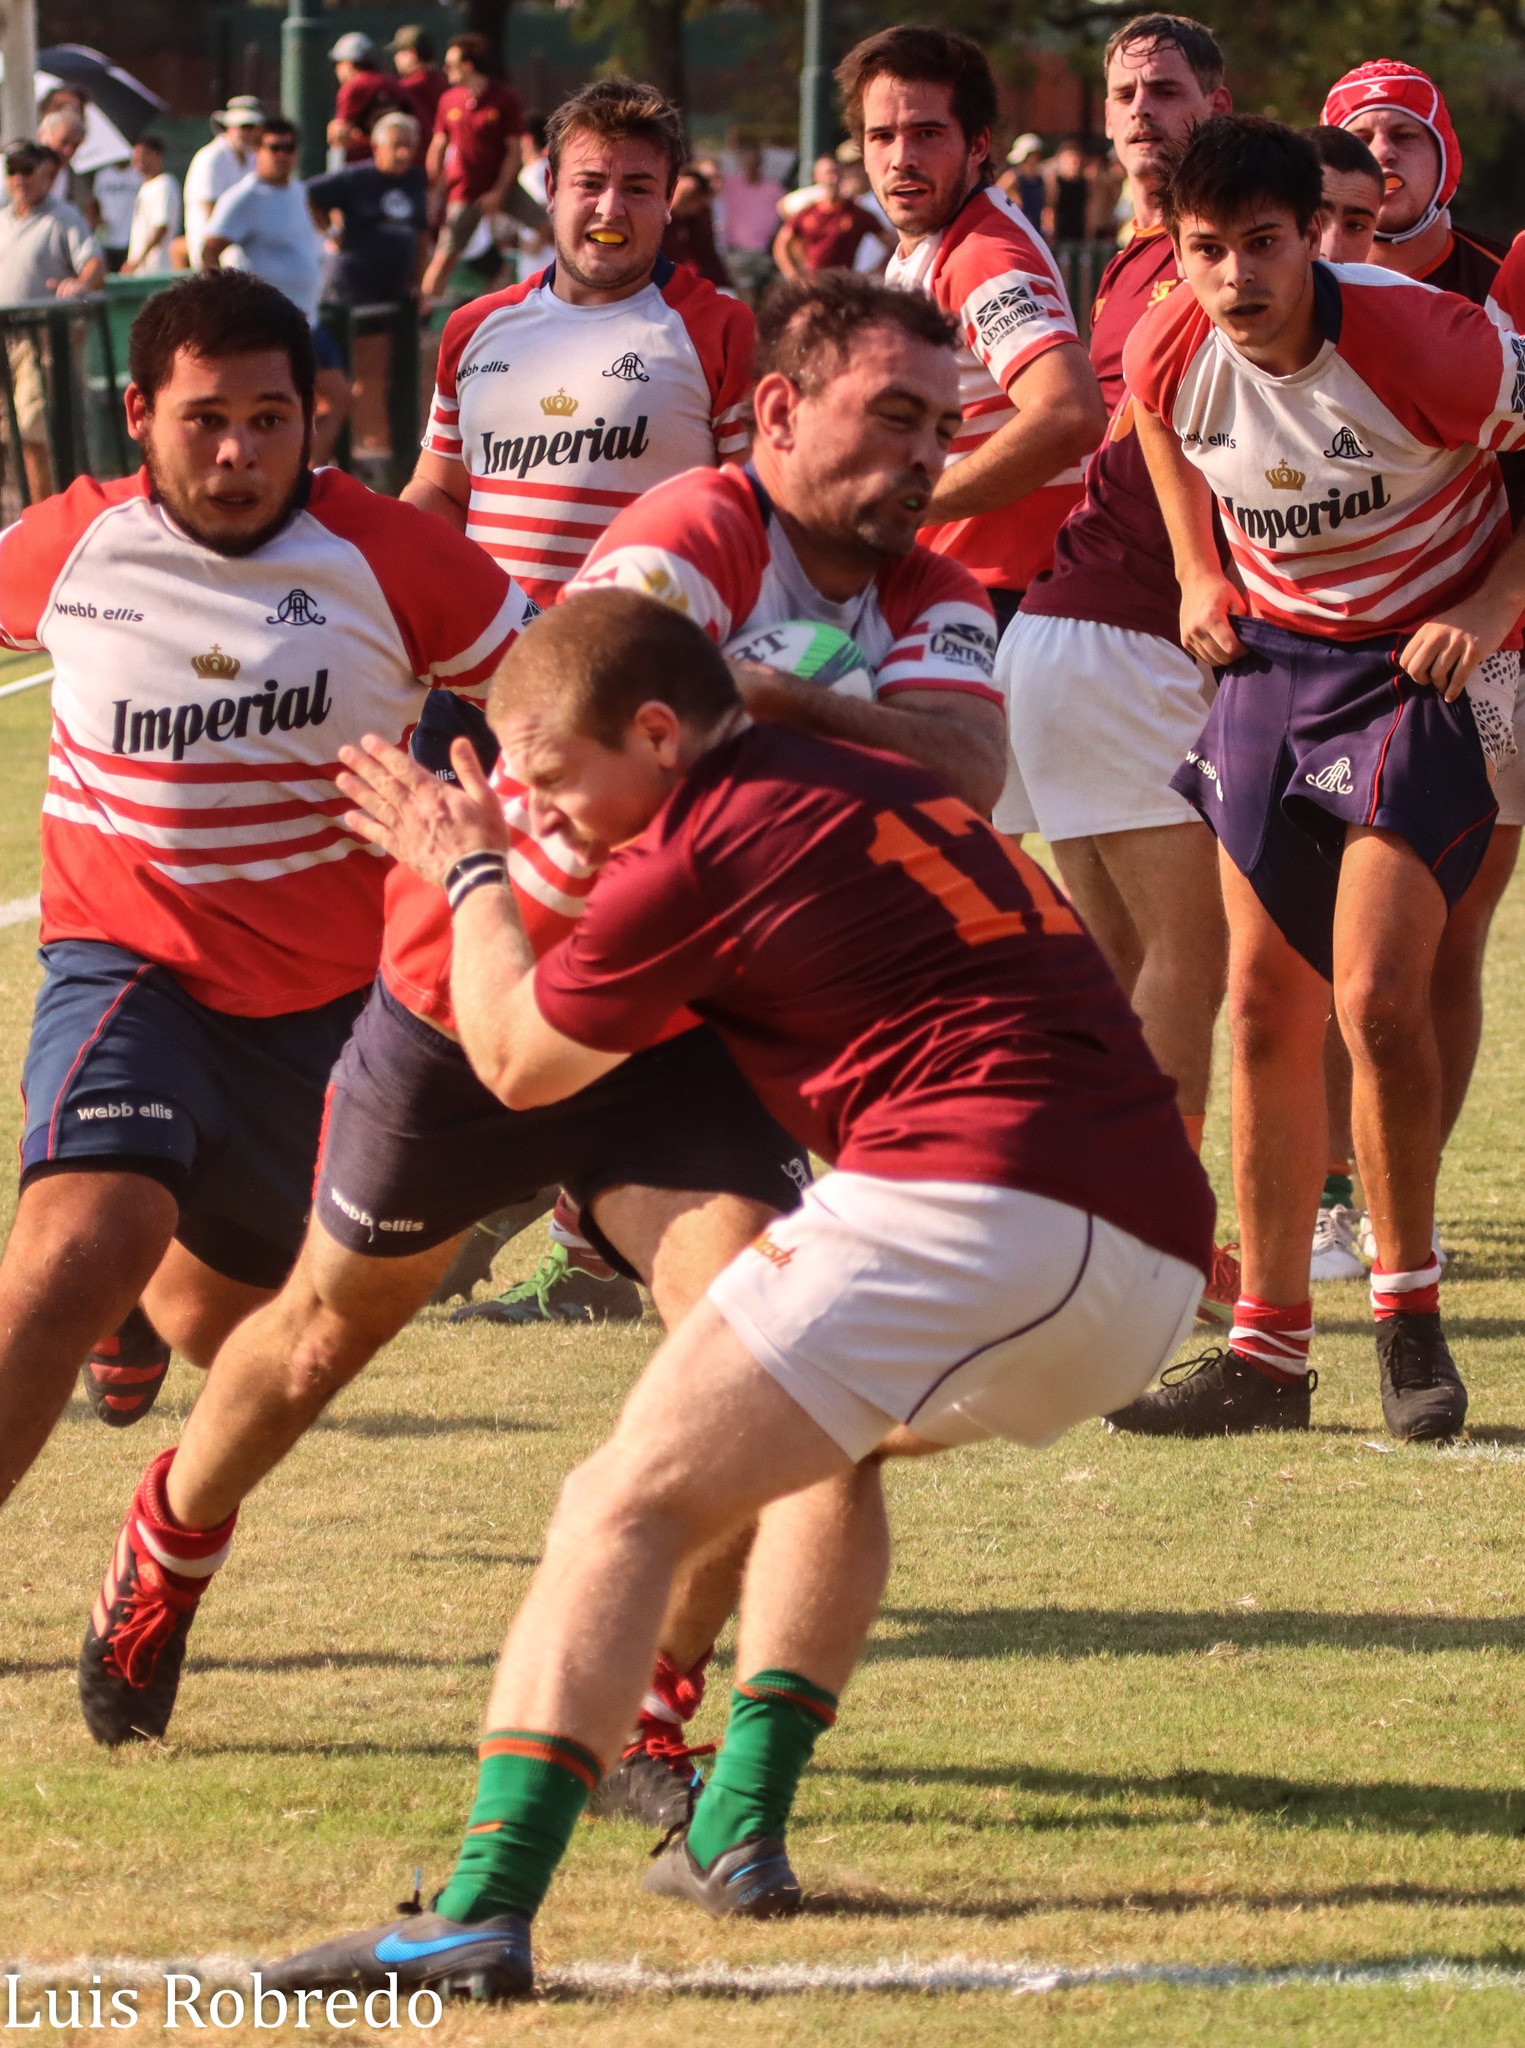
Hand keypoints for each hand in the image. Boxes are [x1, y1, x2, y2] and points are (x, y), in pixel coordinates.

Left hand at [336, 733, 506, 886]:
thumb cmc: (485, 835)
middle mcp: (413, 808)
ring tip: (340, 778)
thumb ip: (470, 769)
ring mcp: (405, 829)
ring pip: (377, 806)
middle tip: (344, 751)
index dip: (384, 753)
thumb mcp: (486, 798)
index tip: (366, 740)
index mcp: (433, 793)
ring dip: (358, 791)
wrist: (475, 875)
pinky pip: (378, 835)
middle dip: (364, 766)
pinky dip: (363, 825)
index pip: (403, 768)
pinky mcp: (402, 850)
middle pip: (385, 783)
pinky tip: (349, 816)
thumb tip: (458, 741)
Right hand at [1179, 573, 1245, 666]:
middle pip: (1221, 658)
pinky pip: (1202, 657)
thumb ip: (1243, 621)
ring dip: (1223, 657)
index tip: (1247, 645)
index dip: (1242, 650)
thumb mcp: (1236, 600)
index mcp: (1211, 619)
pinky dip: (1212, 656)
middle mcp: (1197, 630)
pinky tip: (1218, 646)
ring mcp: (1188, 637)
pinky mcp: (1184, 641)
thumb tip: (1248, 640)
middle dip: (1234, 656)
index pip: (1230, 647)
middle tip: (1240, 647)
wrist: (1195, 581)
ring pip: (1211, 660)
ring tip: (1229, 646)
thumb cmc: (1219, 589)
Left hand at [1398, 602, 1511, 700]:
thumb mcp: (1439, 625)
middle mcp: (1438, 636)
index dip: (1411, 672)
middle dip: (1421, 681)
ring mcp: (1456, 643)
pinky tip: (1451, 697)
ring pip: (1437, 675)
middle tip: (1430, 682)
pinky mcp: (1474, 651)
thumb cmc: (1465, 618)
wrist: (1494, 602)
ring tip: (1444, 686)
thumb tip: (1413, 667)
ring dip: (1440, 686)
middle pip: (1416, 670)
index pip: (1405, 659)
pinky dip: (1453, 691)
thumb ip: (1426, 642)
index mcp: (1426, 630)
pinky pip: (1459, 678)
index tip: (1421, 674)